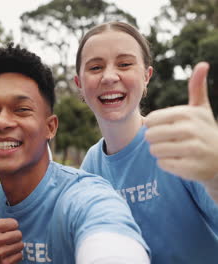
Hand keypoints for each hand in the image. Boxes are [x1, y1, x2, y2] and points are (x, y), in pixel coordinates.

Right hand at [0, 191, 22, 263]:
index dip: (11, 227)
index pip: (14, 223)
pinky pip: (20, 255)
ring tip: (6, 249)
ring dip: (15, 247)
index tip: (2, 231)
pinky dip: (16, 257)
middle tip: (4, 241)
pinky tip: (7, 257)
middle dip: (14, 237)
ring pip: (21, 245)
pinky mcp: (4, 263)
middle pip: (19, 234)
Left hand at [145, 62, 217, 180]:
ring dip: (160, 152)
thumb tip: (203, 64)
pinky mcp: (190, 168)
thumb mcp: (201, 109)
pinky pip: (162, 164)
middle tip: (168, 141)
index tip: (167, 127)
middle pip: (150, 136)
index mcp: (187, 114)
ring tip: (174, 150)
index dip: (153, 126)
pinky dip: (167, 164)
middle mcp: (190, 130)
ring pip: (154, 150)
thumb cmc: (205, 130)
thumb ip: (197, 87)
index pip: (150, 120)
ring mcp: (191, 150)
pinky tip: (179, 160)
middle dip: (155, 140)